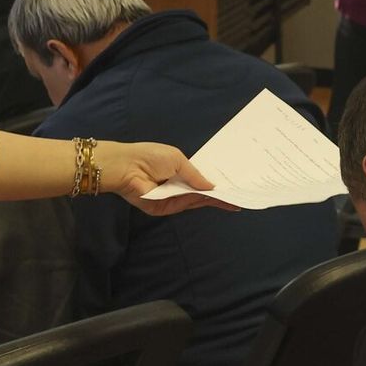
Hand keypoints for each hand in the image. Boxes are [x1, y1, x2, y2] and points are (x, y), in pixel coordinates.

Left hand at [94, 141, 222, 215]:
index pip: (198, 180)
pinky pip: (184, 206)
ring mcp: (170, 199)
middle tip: (239, 196)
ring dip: (214, 200)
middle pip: (200, 194)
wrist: (126, 166)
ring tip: (234, 198)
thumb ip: (195, 174)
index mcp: (177, 172)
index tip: (231, 185)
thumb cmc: (149, 156)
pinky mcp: (164, 209)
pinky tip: (216, 198)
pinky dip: (199, 202)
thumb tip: (212, 186)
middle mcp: (175, 187)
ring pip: (195, 201)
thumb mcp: (177, 159)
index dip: (214, 183)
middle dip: (218, 195)